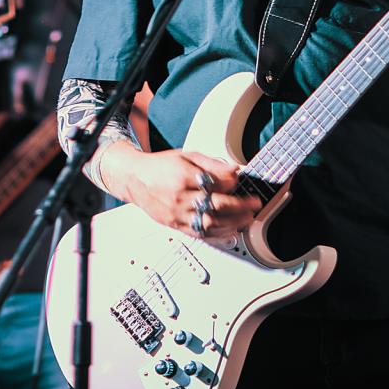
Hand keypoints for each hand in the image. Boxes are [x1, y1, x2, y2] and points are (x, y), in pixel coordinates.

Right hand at [106, 147, 260, 239]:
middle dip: (240, 206)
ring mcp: (176, 213)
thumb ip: (212, 163)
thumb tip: (234, 171)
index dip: (232, 183)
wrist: (134, 179)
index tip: (241, 181)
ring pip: (209, 222)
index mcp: (182, 175)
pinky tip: (230, 230)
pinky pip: (199, 233)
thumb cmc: (160, 166)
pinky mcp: (174, 224)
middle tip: (254, 204)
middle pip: (215, 204)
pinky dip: (218, 233)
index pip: (214, 182)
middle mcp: (178, 196)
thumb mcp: (186, 155)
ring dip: (233, 223)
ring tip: (247, 219)